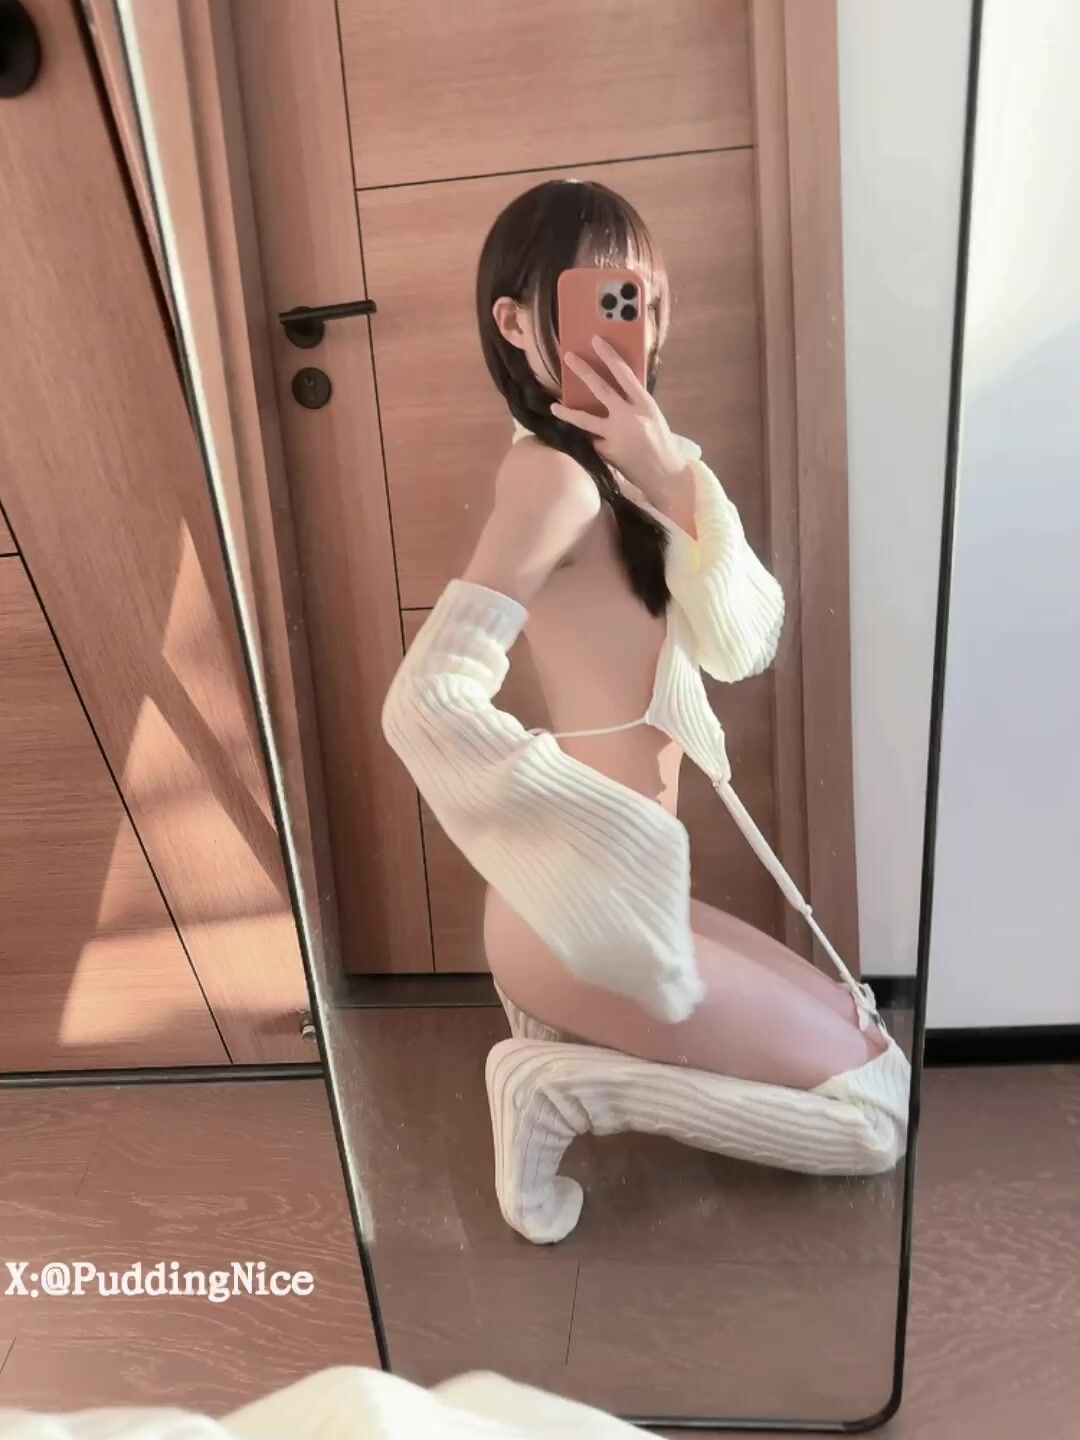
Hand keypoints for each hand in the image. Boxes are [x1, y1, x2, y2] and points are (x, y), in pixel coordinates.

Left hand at [550, 336, 687, 501]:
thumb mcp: (653, 416)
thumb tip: (615, 386)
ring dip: (567, 412)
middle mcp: (629, 416)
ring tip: (554, 407)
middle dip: (584, 371)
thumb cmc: (660, 442)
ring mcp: (616, 435)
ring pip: (585, 420)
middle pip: (601, 389)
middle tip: (568, 357)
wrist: (665, 475)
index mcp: (645, 404)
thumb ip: (635, 402)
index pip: (624, 373)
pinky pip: (591, 441)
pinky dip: (584, 438)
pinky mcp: (607, 453)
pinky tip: (574, 438)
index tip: (596, 340)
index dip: (609, 355)